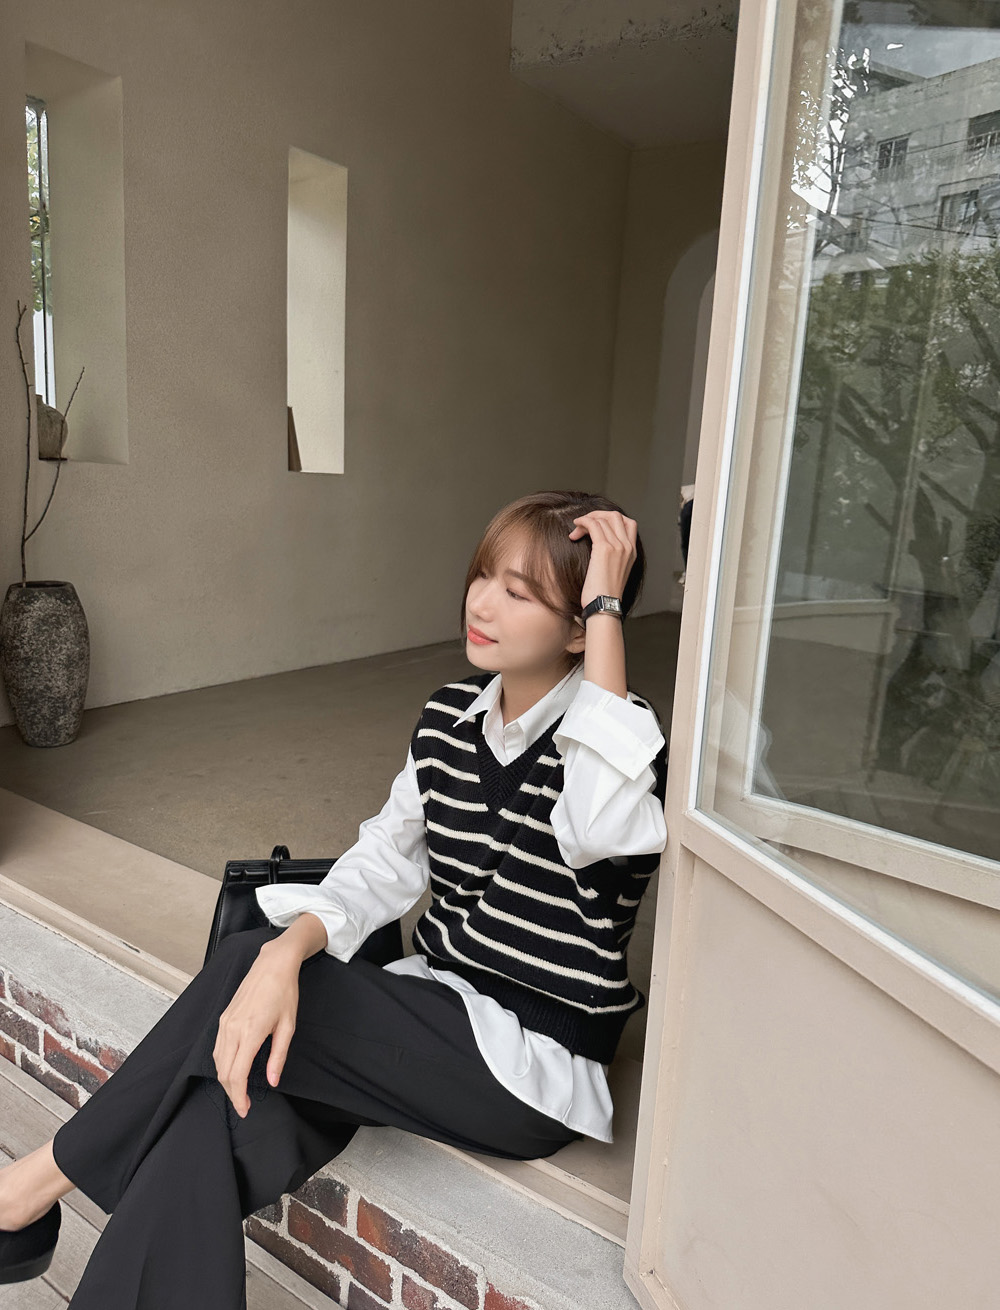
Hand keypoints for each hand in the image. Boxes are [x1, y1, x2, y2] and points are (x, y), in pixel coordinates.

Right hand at [212, 947, 299, 1118]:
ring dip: (225, 1079)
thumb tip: (273, 1081)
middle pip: (223, 1072)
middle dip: (231, 1093)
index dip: (239, 1096)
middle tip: (243, 1105)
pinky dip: (222, 1064)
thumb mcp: (288, 1026)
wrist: (273, 964)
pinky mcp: (224, 1017)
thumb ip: (278, 1056)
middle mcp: (233, 1028)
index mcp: (251, 1032)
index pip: (238, 1074)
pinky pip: (218, 1047)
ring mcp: (226, 1022)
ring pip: (217, 1061)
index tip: (245, 1109)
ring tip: (238, 1091)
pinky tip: (233, 1069)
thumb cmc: (284, 992)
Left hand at [568, 511, 637, 610]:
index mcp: (632, 552)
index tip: (597, 524)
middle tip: (584, 523)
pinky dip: (583, 523)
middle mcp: (627, 547)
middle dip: (598, 515)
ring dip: (586, 520)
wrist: (604, 606)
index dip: (611, 518)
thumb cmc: (604, 594)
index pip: (629, 523)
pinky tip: (575, 530)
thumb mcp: (614, 572)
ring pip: (602, 519)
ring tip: (576, 530)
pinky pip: (593, 525)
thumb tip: (598, 549)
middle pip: (616, 516)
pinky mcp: (604, 549)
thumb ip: (612, 558)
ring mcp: (618, 546)